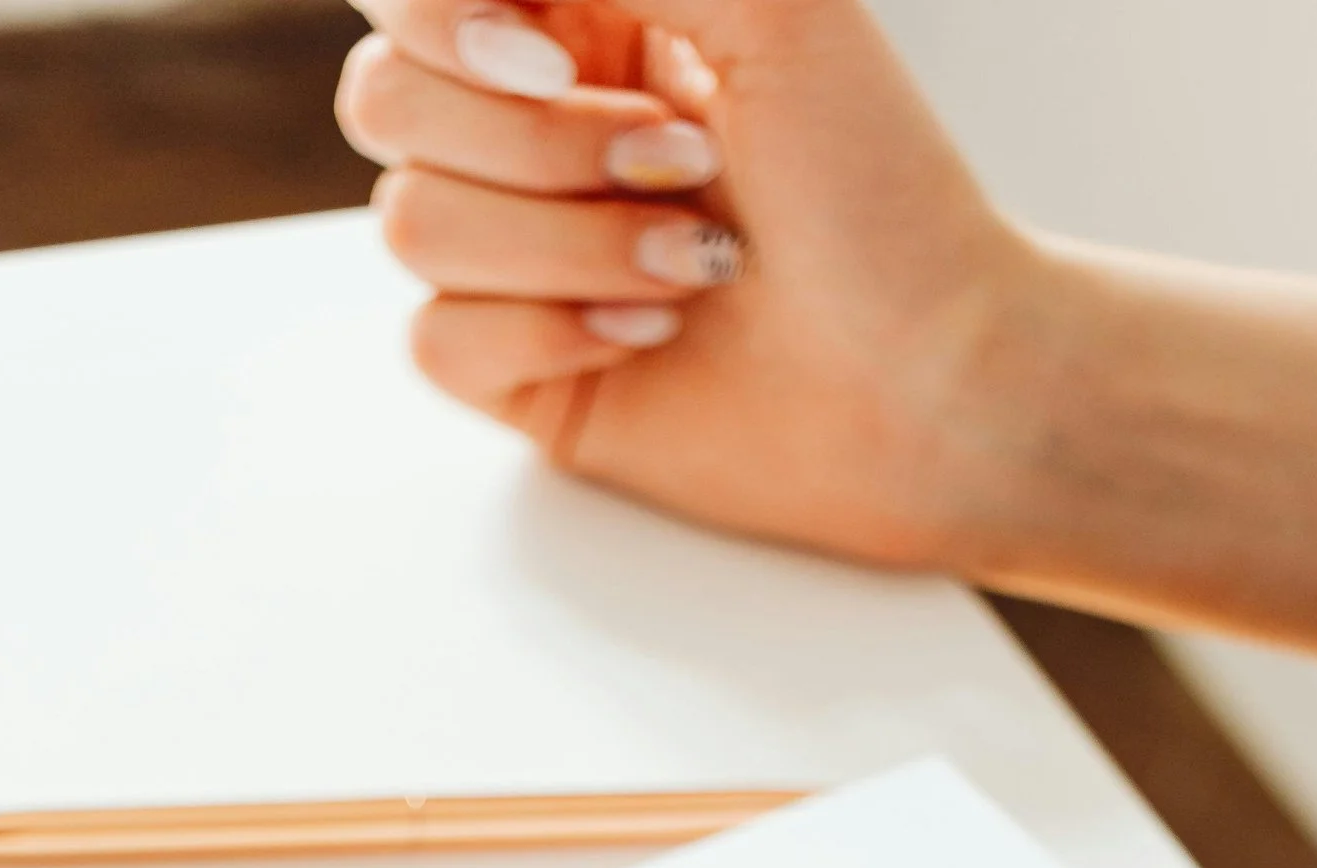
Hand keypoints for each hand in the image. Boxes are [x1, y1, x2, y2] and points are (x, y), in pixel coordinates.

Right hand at [336, 0, 1042, 570]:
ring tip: (692, 264)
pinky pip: (436, 340)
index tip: (561, 56)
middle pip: (387, 101)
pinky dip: (546, 334)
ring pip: (414, 224)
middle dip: (535, 143)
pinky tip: (645, 335)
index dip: (450, 18)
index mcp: (589, 22)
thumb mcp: (773, 2)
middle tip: (681, 163)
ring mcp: (518, 255)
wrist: (928, 382)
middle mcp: (537, 131)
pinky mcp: (518, 372)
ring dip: (566, 245)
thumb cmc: (881, 194)